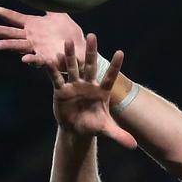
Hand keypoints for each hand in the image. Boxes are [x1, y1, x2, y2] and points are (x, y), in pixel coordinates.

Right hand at [0, 5, 86, 66]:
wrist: (80, 48)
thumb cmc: (69, 33)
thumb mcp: (59, 14)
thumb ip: (49, 4)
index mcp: (32, 25)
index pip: (12, 17)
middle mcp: (31, 37)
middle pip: (10, 33)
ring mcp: (37, 48)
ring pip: (19, 46)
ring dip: (8, 45)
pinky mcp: (47, 59)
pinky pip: (37, 59)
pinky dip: (31, 59)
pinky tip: (24, 59)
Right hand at [45, 33, 136, 148]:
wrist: (76, 129)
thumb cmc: (93, 126)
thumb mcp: (106, 130)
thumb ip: (119, 135)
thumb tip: (134, 146)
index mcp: (101, 92)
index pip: (110, 77)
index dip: (115, 66)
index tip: (120, 52)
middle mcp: (88, 85)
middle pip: (90, 66)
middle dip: (91, 52)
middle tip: (92, 36)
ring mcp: (74, 85)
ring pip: (72, 68)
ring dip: (69, 56)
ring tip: (67, 41)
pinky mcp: (61, 90)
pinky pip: (56, 78)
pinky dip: (52, 70)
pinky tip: (47, 59)